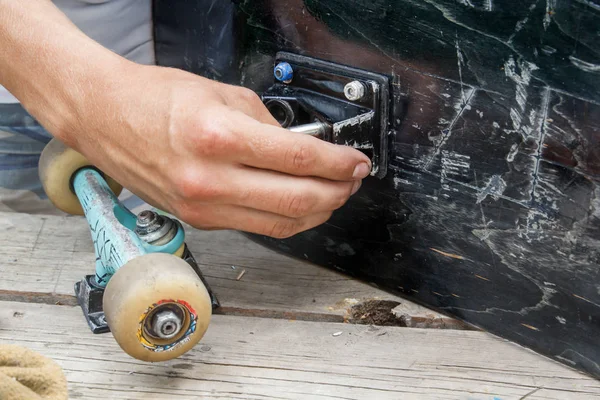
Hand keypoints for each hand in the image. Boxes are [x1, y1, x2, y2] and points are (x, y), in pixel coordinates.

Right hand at [63, 63, 371, 237]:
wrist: (105, 116)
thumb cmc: (155, 98)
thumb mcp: (223, 94)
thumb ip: (269, 126)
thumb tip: (303, 150)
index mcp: (218, 136)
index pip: (298, 158)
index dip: (338, 163)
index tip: (356, 162)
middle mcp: (209, 178)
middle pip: (296, 200)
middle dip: (337, 192)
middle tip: (352, 180)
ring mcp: (202, 206)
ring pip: (280, 223)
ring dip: (318, 211)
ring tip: (334, 194)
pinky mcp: (199, 220)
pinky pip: (257, 227)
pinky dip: (287, 219)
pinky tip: (300, 205)